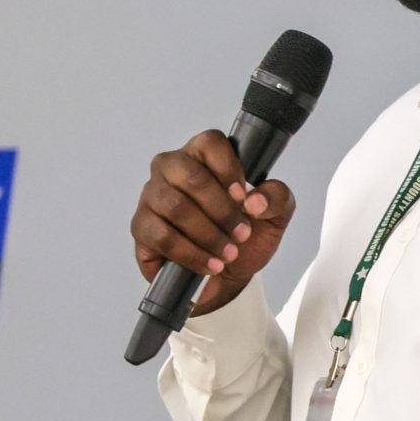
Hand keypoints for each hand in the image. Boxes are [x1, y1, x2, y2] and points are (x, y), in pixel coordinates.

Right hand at [131, 131, 295, 316]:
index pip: (210, 143)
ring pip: (176, 207)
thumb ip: (277, 198)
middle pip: (191, 177)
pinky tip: (209, 264)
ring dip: (208, 235)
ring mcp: (152, 196)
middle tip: (241, 234)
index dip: (229, 170)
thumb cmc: (244, 236)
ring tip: (228, 253)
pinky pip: (162, 236)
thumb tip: (256, 200)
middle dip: (222, 211)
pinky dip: (191, 254)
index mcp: (203, 155)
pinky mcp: (142, 226)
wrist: (228, 277)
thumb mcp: (274, 217)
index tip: (244, 199)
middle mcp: (172, 168)